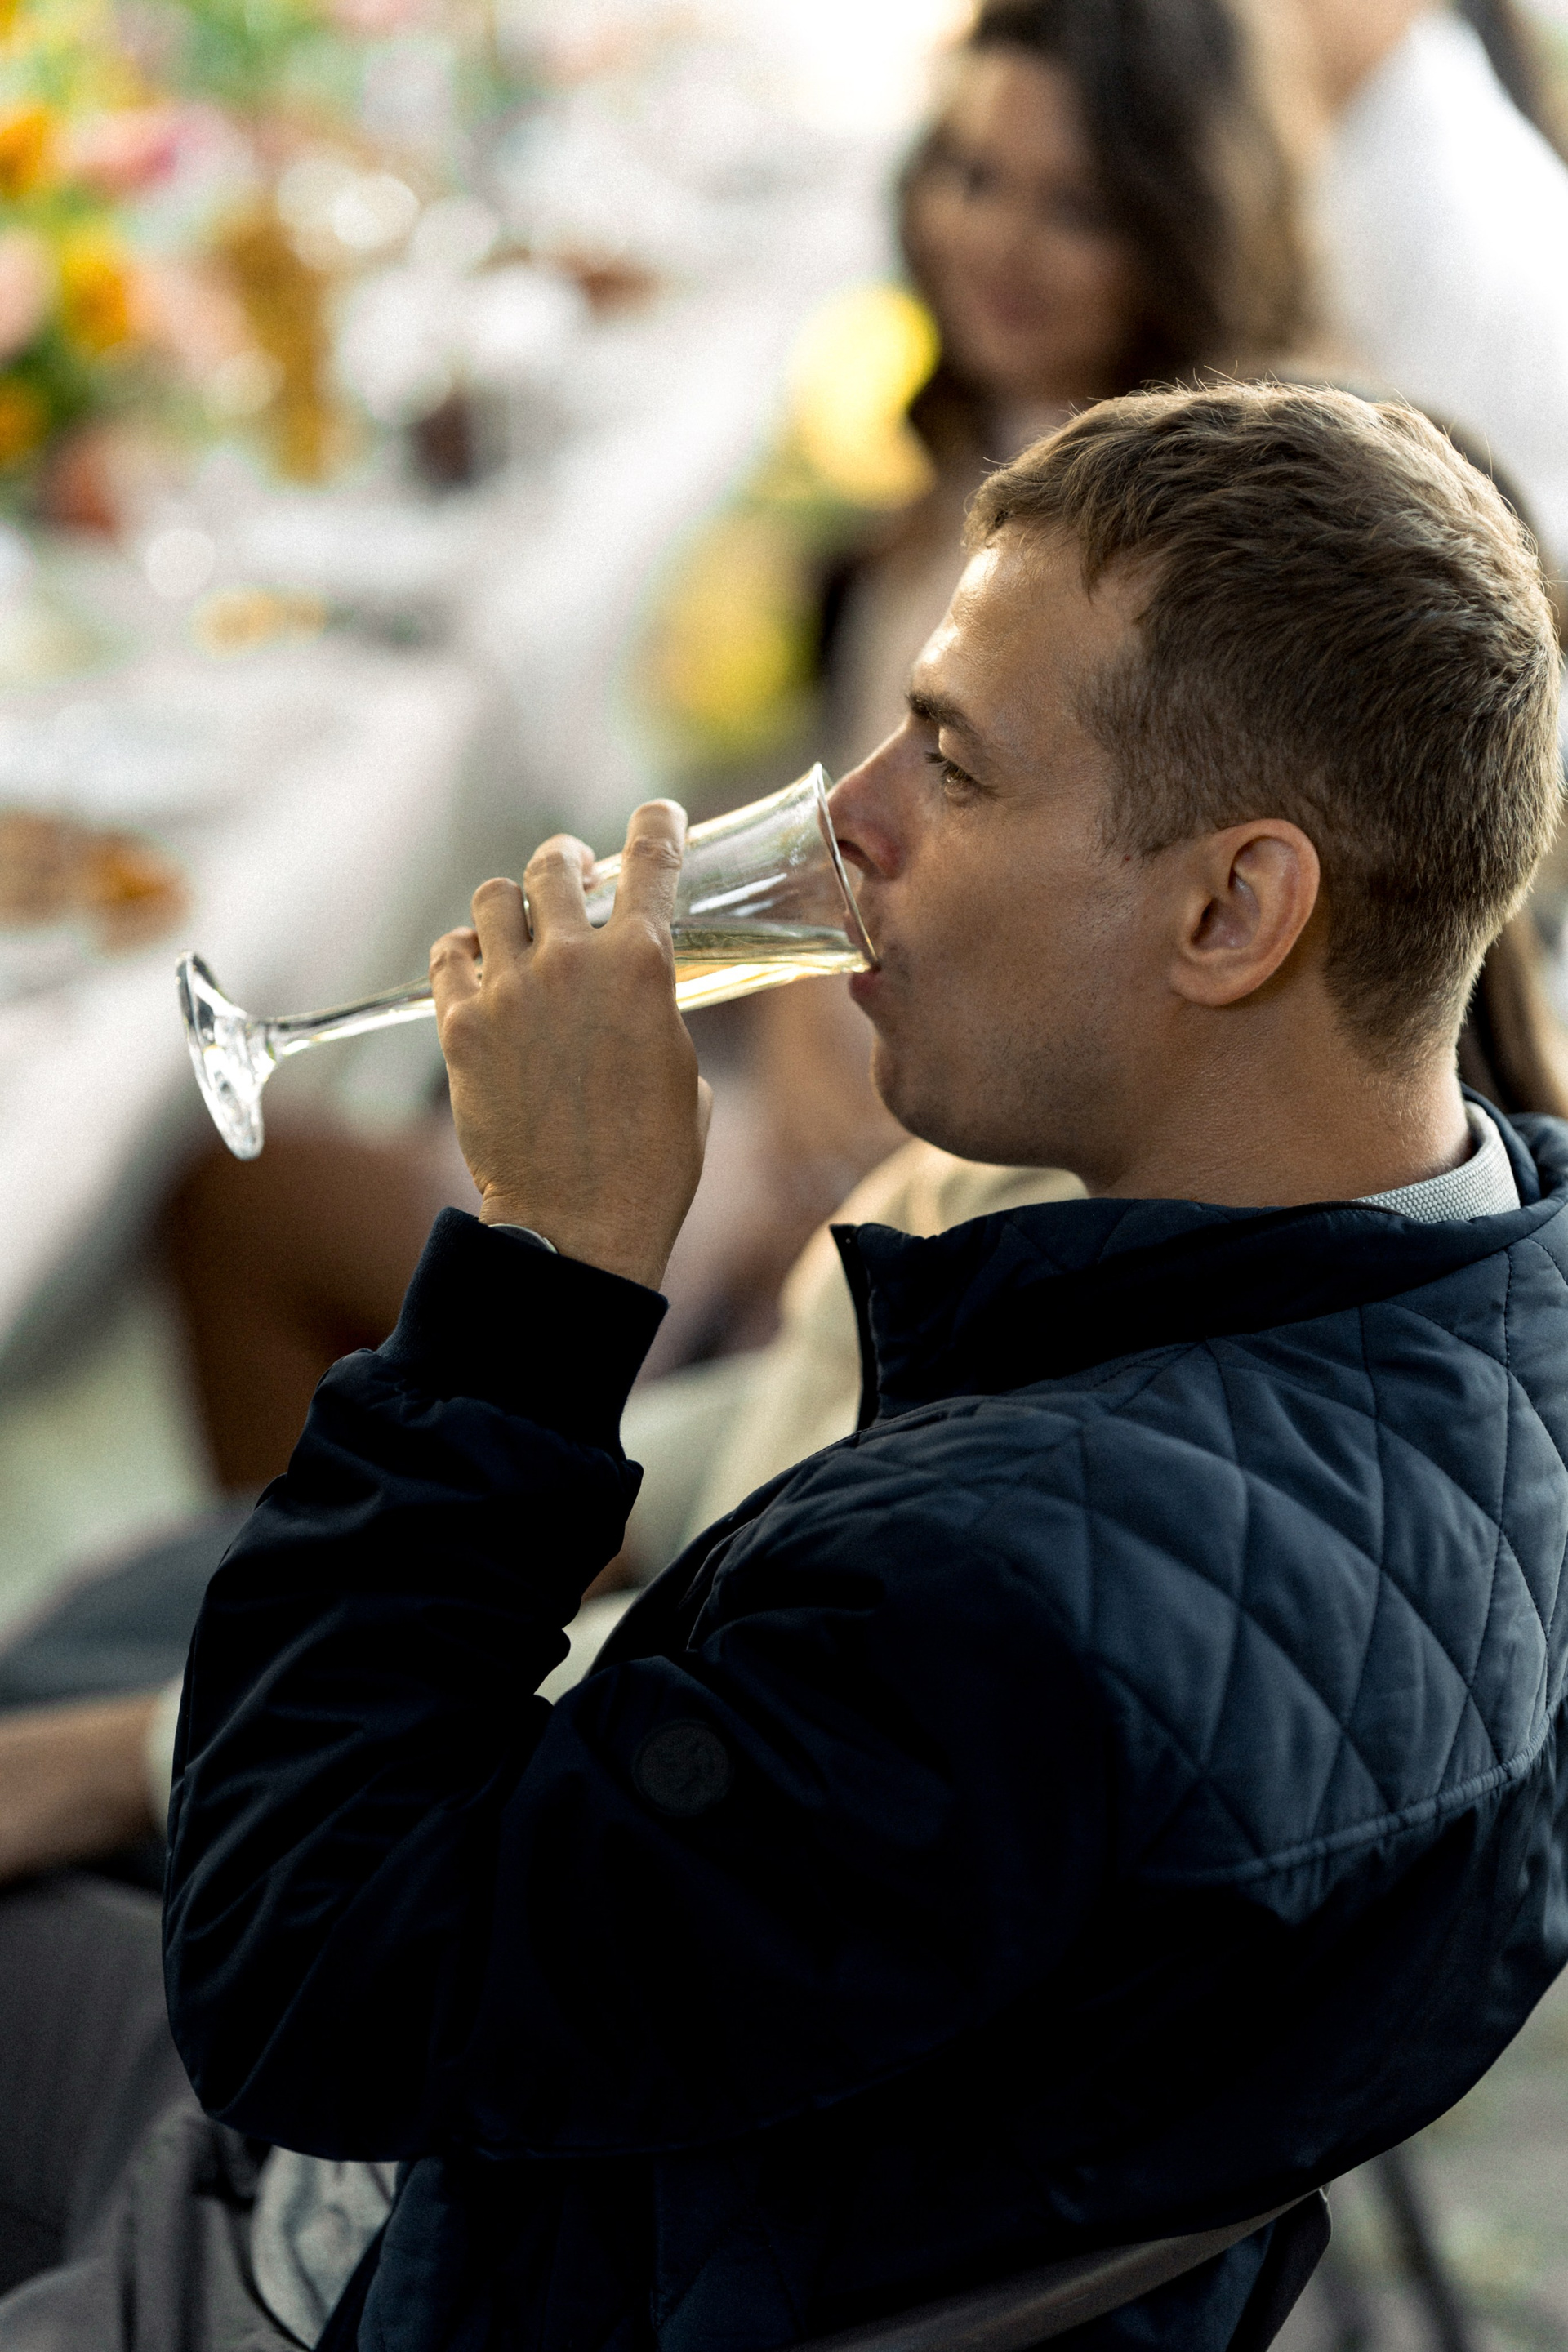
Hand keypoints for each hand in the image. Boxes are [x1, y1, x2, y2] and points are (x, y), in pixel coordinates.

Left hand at [430, 801, 711, 1291]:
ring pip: (493, 899)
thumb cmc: (651, 1162)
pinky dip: (464, 953)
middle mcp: (571, 962)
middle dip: (565, 862)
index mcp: (643, 966)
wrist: (578, 1224)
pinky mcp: (459, 1027)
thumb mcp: (683, 1072)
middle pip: (552, 865)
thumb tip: (639, 999)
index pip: (652, 859)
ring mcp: (508, 991)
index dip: (657, 825)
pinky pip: (449, 955)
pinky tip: (478, 971)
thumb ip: (657, 1014)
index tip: (657, 816)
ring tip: (519, 926)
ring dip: (511, 906)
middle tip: (570, 873)